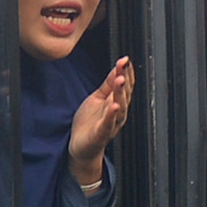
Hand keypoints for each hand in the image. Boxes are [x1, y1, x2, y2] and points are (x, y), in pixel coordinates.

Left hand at [69, 57, 135, 191]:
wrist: (81, 147)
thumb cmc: (90, 123)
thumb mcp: (98, 98)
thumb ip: (108, 85)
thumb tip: (118, 68)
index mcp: (116, 103)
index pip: (124, 86)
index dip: (125, 73)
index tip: (125, 60)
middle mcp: (117, 113)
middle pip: (124, 95)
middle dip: (125, 80)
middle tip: (124, 66)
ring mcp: (110, 124)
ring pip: (119, 108)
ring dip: (121, 94)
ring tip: (121, 81)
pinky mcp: (101, 134)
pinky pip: (108, 124)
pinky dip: (111, 115)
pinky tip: (114, 106)